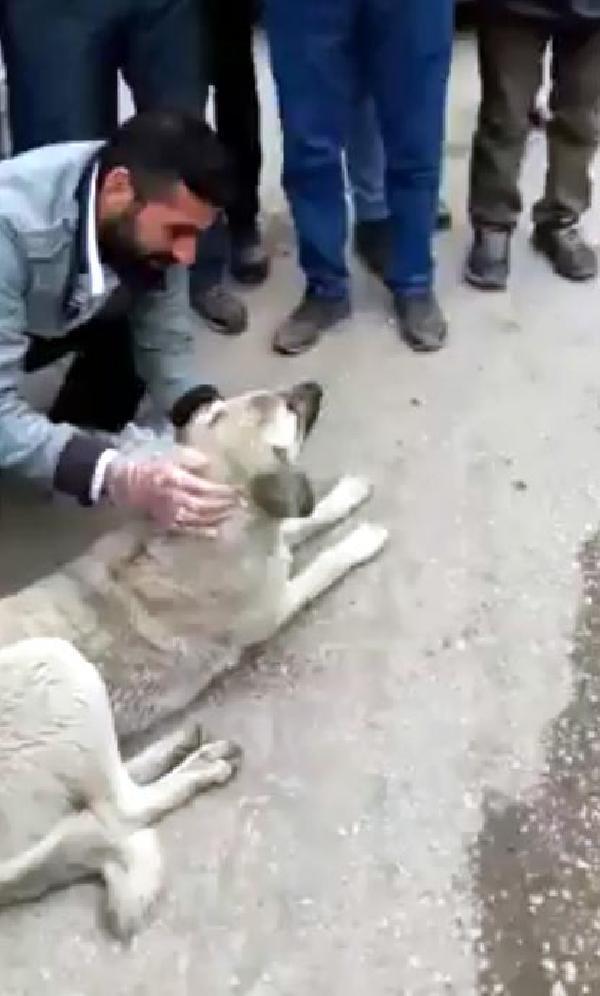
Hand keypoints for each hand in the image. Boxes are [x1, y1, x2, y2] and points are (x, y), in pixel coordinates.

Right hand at [104, 448, 236, 532]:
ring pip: (200, 519)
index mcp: (177, 479)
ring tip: (234, 514)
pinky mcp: (163, 522)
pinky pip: (186, 530)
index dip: (225, 492)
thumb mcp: (169, 453)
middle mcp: (175, 499)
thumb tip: (210, 465)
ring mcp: (169, 513)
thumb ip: (191, 458)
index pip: (208, 489)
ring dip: (218, 518)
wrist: (119, 479)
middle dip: (226, 506)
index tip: (241, 491)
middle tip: (243, 505)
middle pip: (207, 506)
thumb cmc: (145, 463)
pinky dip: (202, 531)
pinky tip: (215, 531)